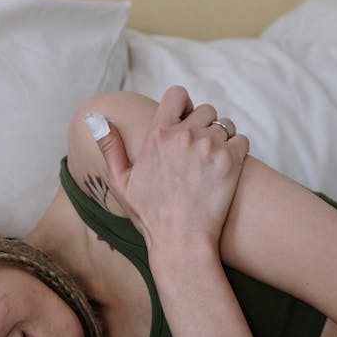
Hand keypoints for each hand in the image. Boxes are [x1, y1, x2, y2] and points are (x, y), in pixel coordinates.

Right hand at [85, 86, 248, 251]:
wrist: (180, 241)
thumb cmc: (150, 215)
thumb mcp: (121, 182)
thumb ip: (110, 146)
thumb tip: (95, 117)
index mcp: (157, 135)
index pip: (177, 94)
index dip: (182, 104)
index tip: (183, 121)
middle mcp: (185, 135)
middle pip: (205, 109)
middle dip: (202, 125)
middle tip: (196, 151)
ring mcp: (210, 146)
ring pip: (224, 124)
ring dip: (220, 138)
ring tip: (209, 162)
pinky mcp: (232, 161)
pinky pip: (241, 139)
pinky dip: (236, 151)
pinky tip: (223, 169)